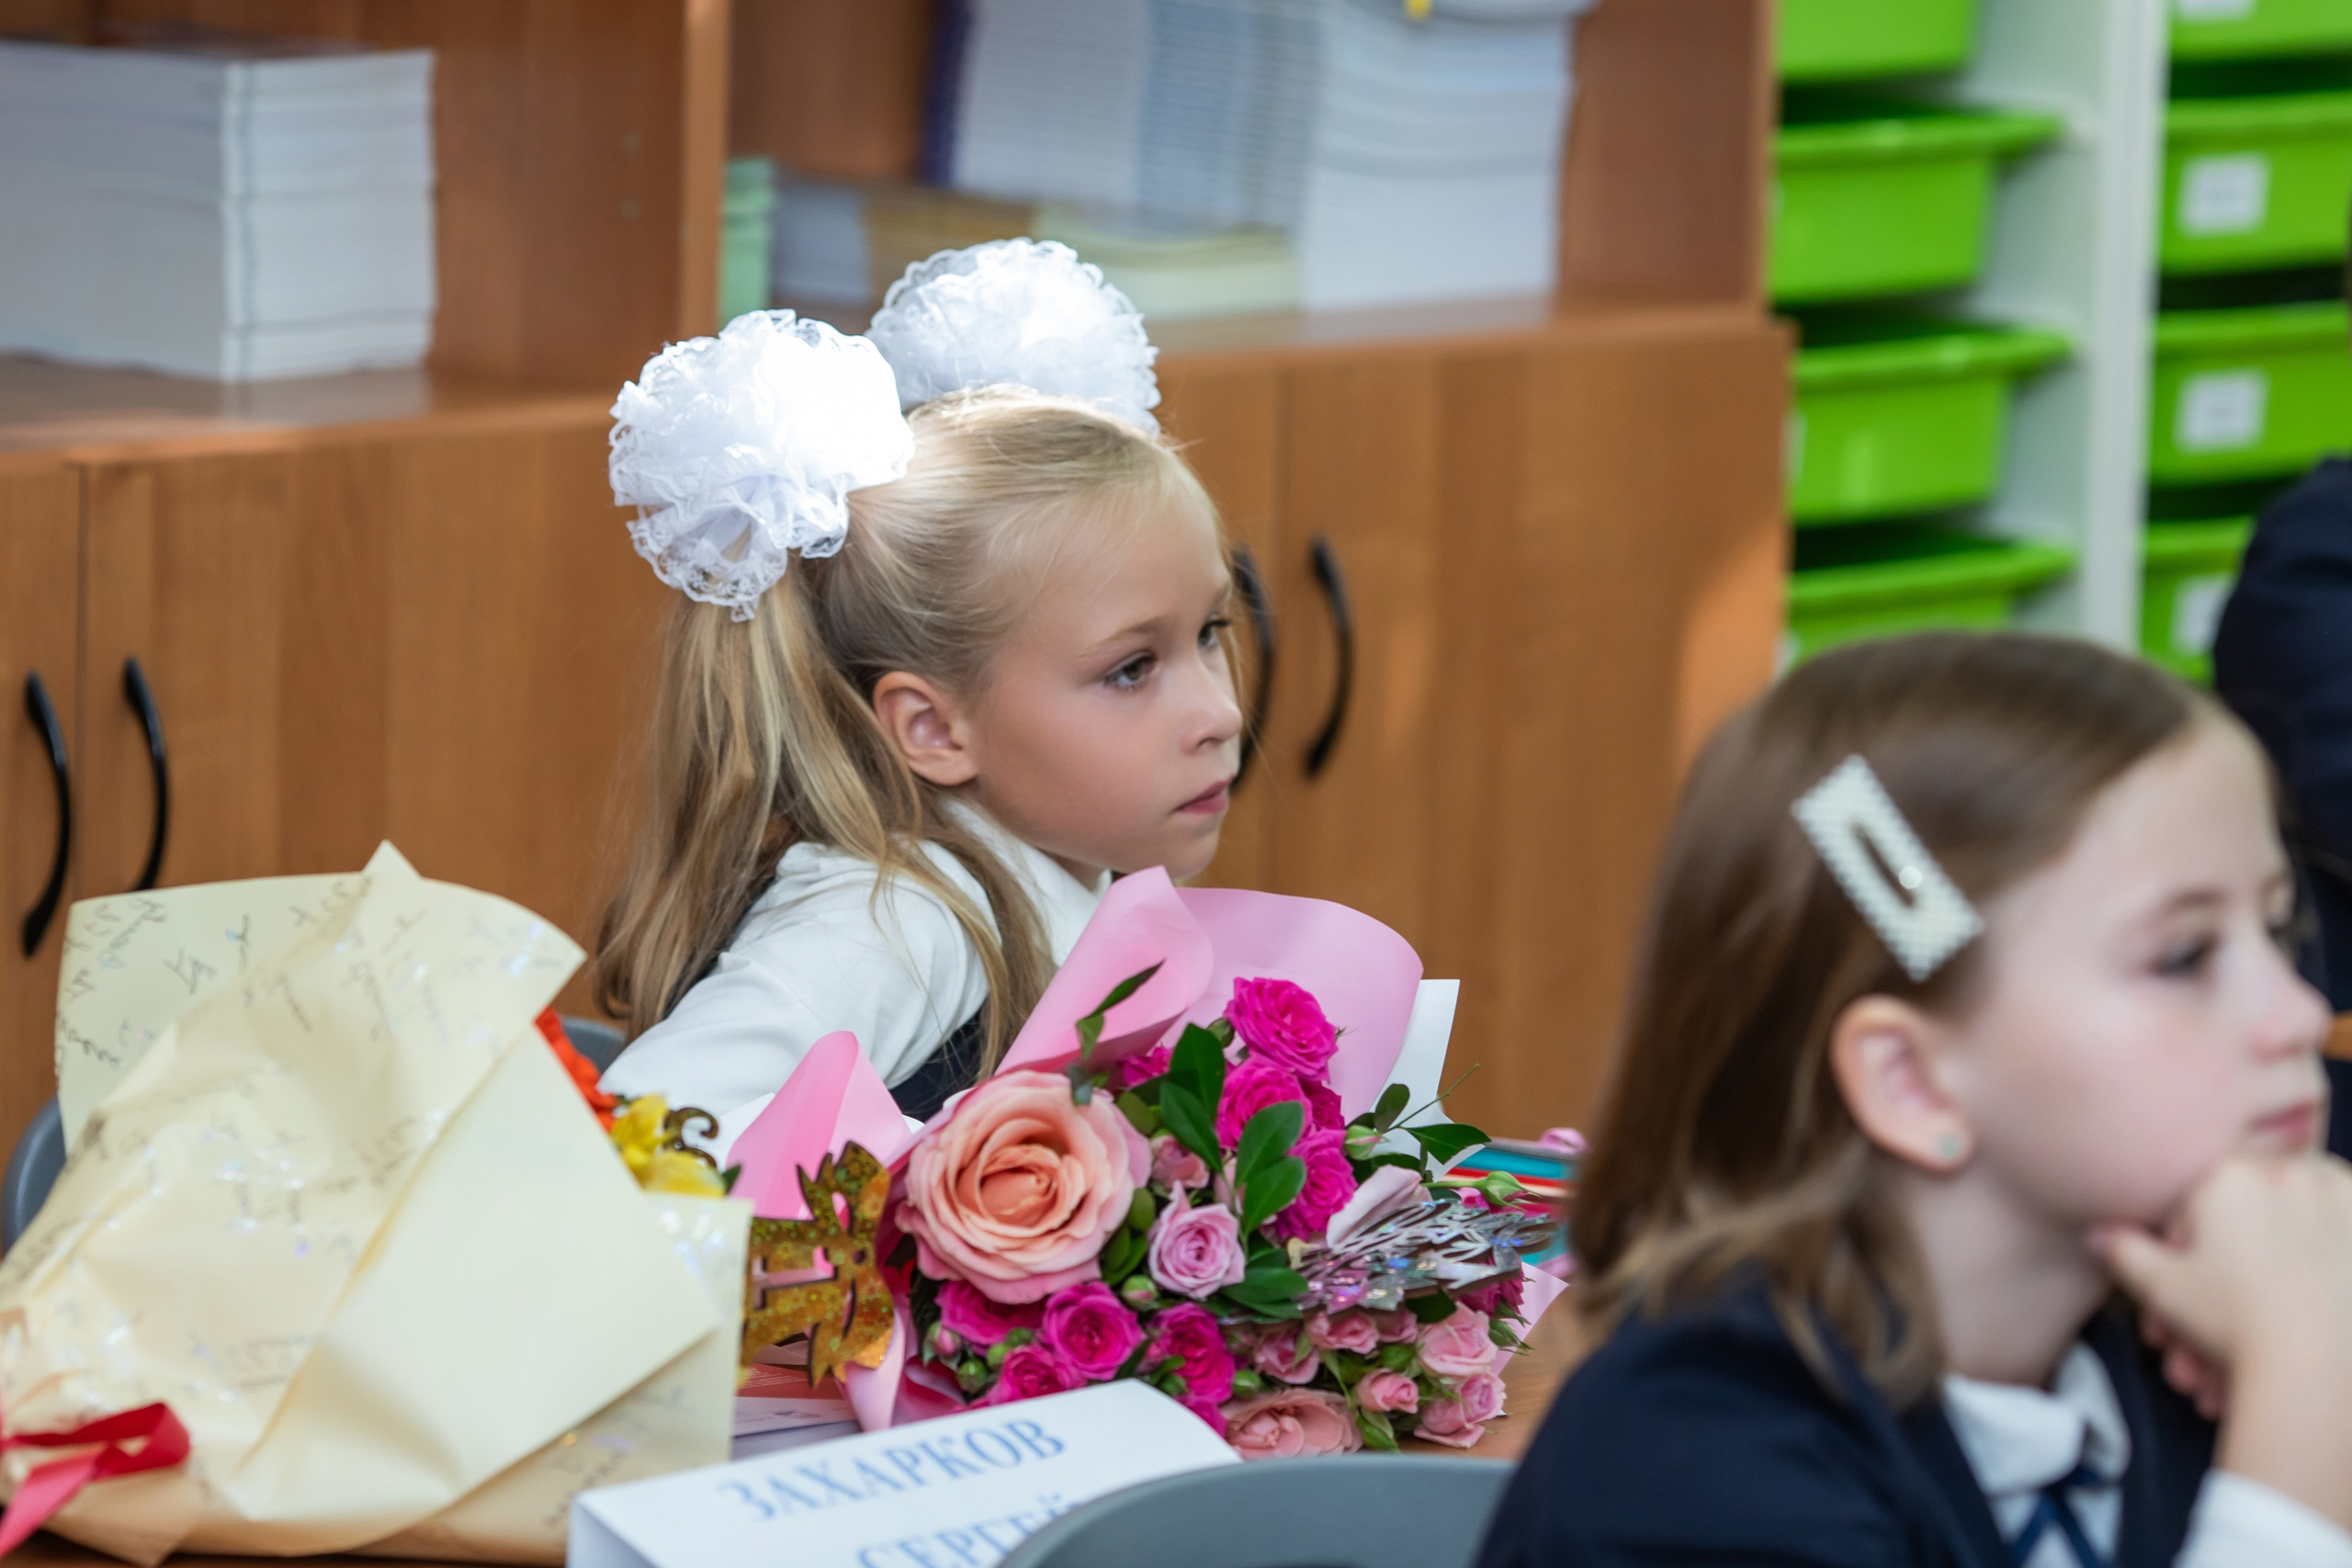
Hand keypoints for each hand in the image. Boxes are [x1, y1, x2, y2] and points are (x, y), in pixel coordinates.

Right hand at [2091, 1155, 2351, 1529]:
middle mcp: (2288, 1172)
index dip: (2183, 1245)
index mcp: (2229, 1174)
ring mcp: (2341, 1198)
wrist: (2318, 1371)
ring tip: (2264, 1321)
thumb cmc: (2237, 1324)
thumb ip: (2123, 1251)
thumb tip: (2098, 1234)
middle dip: (2228, 1269)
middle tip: (2220, 1317)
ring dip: (2273, 1266)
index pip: (2194, 1197)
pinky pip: (2340, 1232)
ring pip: (2295, 1220)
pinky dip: (2325, 1262)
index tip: (2187, 1282)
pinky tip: (2307, 1303)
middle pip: (2247, 1212)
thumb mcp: (2160, 1287)